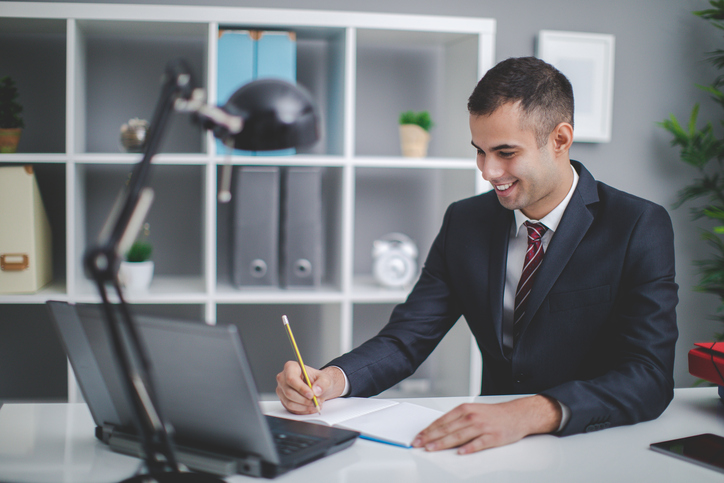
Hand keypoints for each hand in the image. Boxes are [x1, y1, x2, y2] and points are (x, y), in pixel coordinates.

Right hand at [275, 362, 345, 413]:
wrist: (318, 389)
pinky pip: (291, 409)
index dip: (301, 388)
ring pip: (289, 403)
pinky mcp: (284, 401)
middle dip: (304, 400)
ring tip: (315, 404)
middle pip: (289, 392)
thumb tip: (316, 390)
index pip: (291, 378)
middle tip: (316, 401)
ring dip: (304, 406)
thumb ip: (323, 383)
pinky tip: (310, 407)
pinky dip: (302, 410)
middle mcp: (283, 378)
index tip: (311, 394)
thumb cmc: (319, 381)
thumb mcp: (325, 379)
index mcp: (291, 367)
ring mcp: (282, 390)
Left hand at [412, 395, 561, 453]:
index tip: (418, 437)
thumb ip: (456, 420)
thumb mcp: (472, 411)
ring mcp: (482, 427)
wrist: (516, 414)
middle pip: (447, 428)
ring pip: (459, 436)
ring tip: (432, 449)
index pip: (442, 421)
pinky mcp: (493, 437)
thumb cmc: (493, 414)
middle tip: (419, 444)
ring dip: (444, 443)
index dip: (428, 430)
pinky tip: (460, 452)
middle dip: (431, 437)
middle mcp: (471, 417)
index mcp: (464, 409)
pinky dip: (469, 448)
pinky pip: (479, 443)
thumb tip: (438, 430)